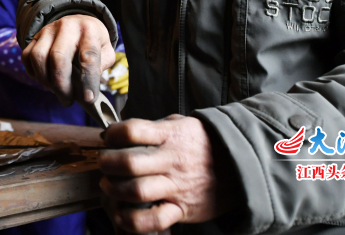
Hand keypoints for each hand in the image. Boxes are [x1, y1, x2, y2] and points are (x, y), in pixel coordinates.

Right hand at [21, 14, 113, 106]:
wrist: (78, 23)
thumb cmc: (93, 41)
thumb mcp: (106, 50)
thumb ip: (100, 67)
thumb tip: (86, 86)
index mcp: (89, 29)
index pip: (88, 55)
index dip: (88, 79)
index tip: (88, 98)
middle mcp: (67, 26)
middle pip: (58, 57)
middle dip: (62, 85)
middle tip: (68, 100)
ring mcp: (48, 30)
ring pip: (38, 57)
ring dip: (46, 80)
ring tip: (56, 91)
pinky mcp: (35, 37)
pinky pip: (27, 56)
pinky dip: (34, 73)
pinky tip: (45, 80)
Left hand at [98, 116, 228, 232]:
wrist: (241, 167)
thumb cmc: (205, 144)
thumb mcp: (182, 125)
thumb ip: (154, 128)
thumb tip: (121, 132)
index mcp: (170, 136)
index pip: (132, 130)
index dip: (113, 133)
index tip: (109, 137)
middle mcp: (172, 161)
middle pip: (129, 163)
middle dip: (107, 163)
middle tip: (104, 163)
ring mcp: (177, 187)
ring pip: (137, 191)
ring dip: (115, 190)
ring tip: (109, 185)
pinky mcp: (182, 209)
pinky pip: (153, 219)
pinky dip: (132, 220)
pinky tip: (122, 214)